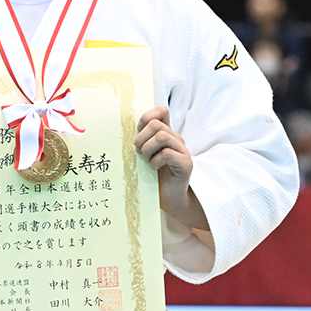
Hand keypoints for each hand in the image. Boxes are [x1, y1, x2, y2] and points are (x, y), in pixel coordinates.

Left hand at [135, 106, 202, 224]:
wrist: (169, 199)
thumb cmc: (155, 178)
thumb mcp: (145, 155)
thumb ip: (141, 141)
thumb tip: (124, 131)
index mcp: (167, 134)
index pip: (161, 111)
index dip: (147, 117)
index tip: (140, 133)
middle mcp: (176, 140)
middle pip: (156, 124)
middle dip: (141, 138)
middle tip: (140, 153)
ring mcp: (183, 151)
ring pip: (162, 136)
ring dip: (148, 149)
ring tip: (148, 161)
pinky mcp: (185, 164)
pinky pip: (167, 153)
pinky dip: (156, 161)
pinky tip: (155, 168)